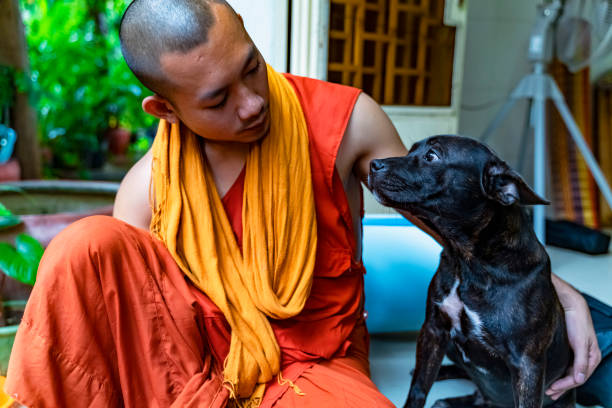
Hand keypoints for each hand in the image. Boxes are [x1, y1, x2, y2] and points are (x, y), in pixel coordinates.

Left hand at [546, 280, 601, 399]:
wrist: (570, 304)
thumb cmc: (577, 321)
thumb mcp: (580, 343)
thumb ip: (580, 362)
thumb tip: (579, 380)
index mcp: (593, 357)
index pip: (579, 378)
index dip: (565, 385)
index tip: (552, 389)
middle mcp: (587, 357)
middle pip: (574, 377)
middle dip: (562, 387)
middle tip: (549, 394)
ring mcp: (578, 353)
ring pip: (570, 372)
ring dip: (560, 381)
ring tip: (550, 390)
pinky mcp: (571, 348)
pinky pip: (566, 364)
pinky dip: (560, 372)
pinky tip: (553, 376)